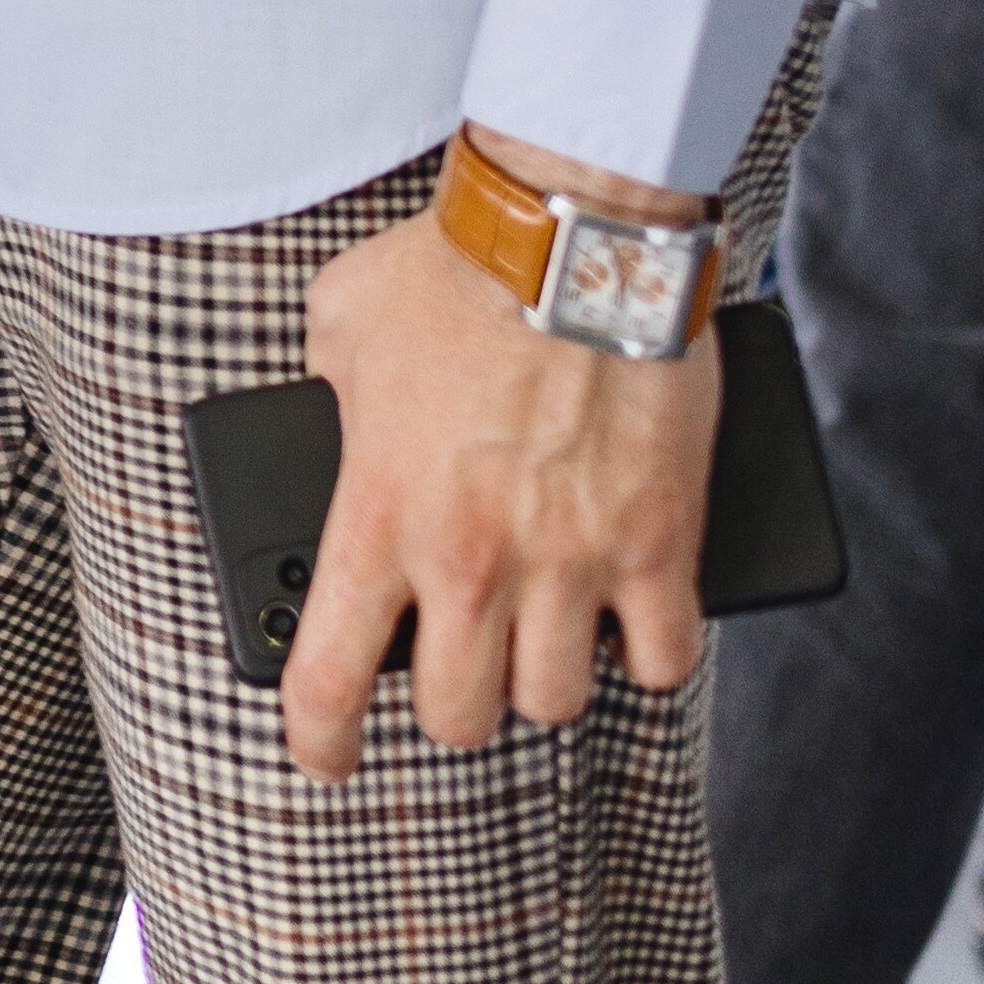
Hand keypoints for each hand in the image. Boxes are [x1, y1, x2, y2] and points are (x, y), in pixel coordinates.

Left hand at [282, 153, 720, 780]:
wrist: (567, 230)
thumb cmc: (449, 264)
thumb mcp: (340, 320)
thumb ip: (324, 394)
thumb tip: (323, 420)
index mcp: (379, 512)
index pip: (329, 678)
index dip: (321, 739)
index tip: (326, 754)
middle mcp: (470, 557)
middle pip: (459, 715)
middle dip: (454, 696)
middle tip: (461, 654)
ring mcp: (570, 561)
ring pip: (557, 701)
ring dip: (546, 674)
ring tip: (543, 627)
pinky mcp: (659, 546)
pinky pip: (663, 660)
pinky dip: (647, 651)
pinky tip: (630, 615)